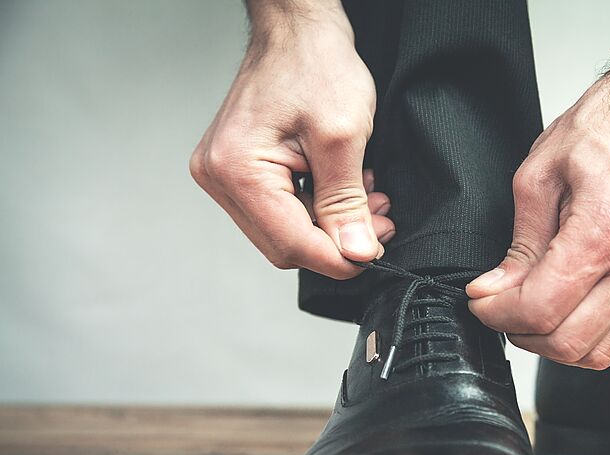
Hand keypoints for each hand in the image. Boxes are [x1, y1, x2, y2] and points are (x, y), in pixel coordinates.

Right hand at [190, 1, 393, 278]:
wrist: (297, 29)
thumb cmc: (314, 64)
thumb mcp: (342, 137)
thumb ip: (347, 203)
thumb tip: (356, 254)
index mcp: (237, 169)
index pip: (292, 244)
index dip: (339, 258)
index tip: (375, 252)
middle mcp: (219, 177)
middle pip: (285, 246)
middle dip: (337, 241)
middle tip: (378, 220)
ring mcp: (224, 175)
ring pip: (285, 233)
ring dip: (330, 225)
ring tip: (366, 197)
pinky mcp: (238, 172)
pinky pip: (280, 212)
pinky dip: (316, 209)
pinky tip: (342, 189)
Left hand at [467, 74, 609, 367]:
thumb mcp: (541, 173)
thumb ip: (519, 243)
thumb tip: (494, 289)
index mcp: (605, 231)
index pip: (541, 308)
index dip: (498, 314)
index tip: (480, 300)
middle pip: (569, 343)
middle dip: (520, 334)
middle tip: (498, 308)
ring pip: (598, 352)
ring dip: (553, 342)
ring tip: (530, 310)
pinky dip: (585, 333)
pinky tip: (565, 305)